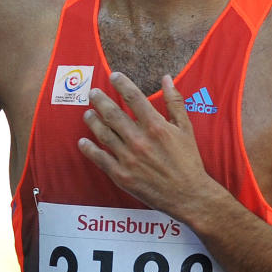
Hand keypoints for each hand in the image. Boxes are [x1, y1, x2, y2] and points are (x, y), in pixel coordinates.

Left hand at [77, 72, 219, 219]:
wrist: (189, 195)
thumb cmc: (189, 161)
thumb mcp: (186, 128)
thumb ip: (175, 102)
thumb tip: (167, 78)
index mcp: (156, 126)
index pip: (134, 97)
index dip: (122, 84)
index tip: (114, 76)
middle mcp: (139, 140)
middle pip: (113, 114)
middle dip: (100, 100)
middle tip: (93, 93)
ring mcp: (128, 158)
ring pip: (104, 134)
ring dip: (93, 121)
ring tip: (87, 113)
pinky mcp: (122, 175)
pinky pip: (100, 159)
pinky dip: (89, 149)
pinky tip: (83, 141)